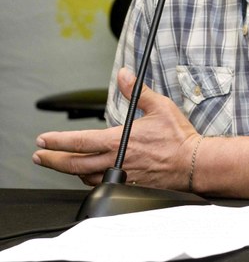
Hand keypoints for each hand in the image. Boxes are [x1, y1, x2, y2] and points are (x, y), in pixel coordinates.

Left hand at [33, 68, 198, 189]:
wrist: (193, 164)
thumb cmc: (178, 137)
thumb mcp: (159, 106)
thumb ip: (136, 91)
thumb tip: (124, 75)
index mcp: (119, 141)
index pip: (80, 142)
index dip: (58, 141)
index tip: (44, 139)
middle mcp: (116, 161)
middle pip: (74, 165)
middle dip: (53, 160)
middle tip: (40, 156)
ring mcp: (122, 176)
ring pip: (86, 178)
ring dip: (71, 171)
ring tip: (62, 164)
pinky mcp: (130, 186)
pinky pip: (103, 186)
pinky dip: (90, 180)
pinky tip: (89, 176)